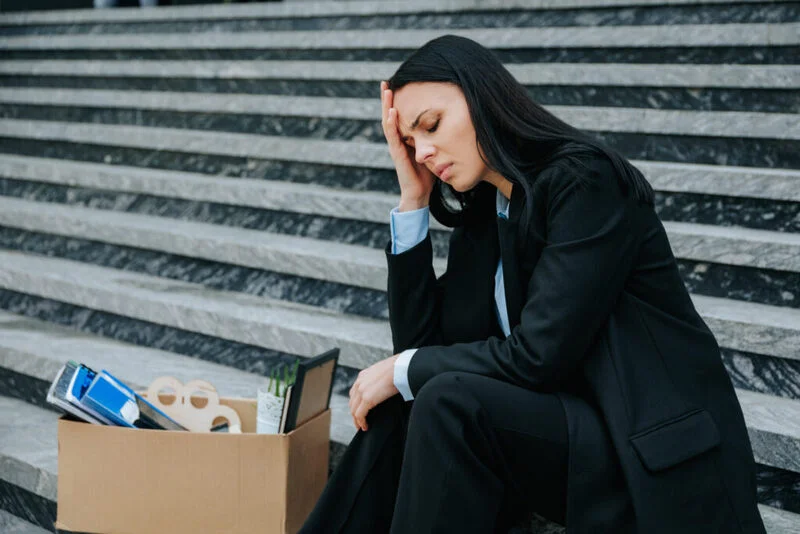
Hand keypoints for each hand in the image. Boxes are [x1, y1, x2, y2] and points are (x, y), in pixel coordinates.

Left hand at [349, 354, 399, 431]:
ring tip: (362, 426)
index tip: (360, 411)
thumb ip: (380, 379)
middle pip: (352, 402)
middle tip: (360, 422)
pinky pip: (359, 415)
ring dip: (357, 420)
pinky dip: (361, 422)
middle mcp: (359, 382)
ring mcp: (361, 390)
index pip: (355, 392)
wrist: (402, 368)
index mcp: (363, 375)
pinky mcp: (367, 399)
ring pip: (353, 410)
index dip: (356, 403)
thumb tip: (385, 386)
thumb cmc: (399, 369)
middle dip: (355, 413)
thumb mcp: (384, 372)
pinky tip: (365, 427)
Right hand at [380, 81, 434, 210]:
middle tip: (385, 82)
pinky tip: (392, 111)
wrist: (419, 194)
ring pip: (388, 122)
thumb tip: (447, 125)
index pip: (398, 116)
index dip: (396, 101)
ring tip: (386, 90)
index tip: (396, 85)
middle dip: (387, 99)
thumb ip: (433, 139)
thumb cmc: (425, 175)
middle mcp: (397, 141)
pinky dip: (391, 123)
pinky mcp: (397, 154)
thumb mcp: (431, 151)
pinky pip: (393, 136)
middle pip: (390, 115)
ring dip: (386, 106)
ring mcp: (395, 147)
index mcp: (404, 139)